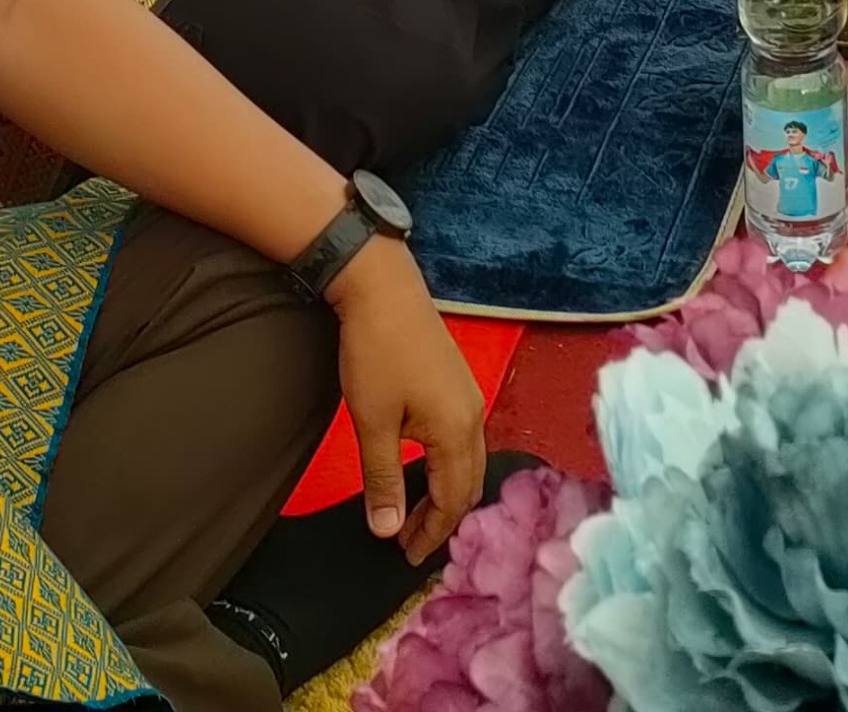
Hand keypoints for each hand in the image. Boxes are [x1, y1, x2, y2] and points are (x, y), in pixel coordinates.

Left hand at [324, 241, 483, 555]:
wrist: (382, 287)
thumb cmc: (376, 354)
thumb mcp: (373, 422)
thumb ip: (383, 479)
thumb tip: (387, 531)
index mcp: (457, 432)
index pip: (452, 500)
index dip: (431, 534)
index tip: (405, 560)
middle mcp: (474, 417)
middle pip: (469, 485)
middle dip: (443, 520)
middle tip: (409, 544)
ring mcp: (470, 397)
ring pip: (468, 462)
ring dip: (446, 493)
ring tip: (414, 515)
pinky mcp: (459, 383)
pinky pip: (464, 441)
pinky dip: (448, 468)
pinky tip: (424, 471)